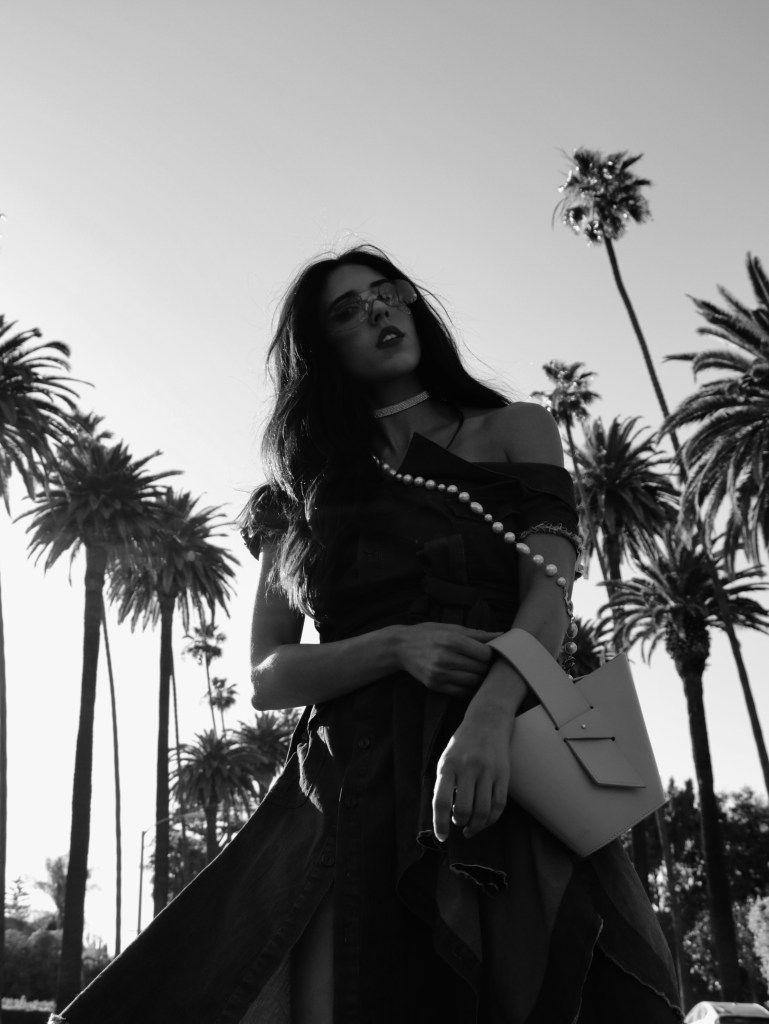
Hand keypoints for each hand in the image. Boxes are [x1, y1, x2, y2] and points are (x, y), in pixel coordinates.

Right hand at [396, 623, 501, 697]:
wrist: (401, 647)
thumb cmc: (430, 634)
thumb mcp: (452, 628)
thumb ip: (478, 634)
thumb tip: (502, 635)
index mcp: (451, 640)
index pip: (485, 654)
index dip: (491, 654)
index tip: (490, 653)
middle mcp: (445, 658)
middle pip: (481, 669)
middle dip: (488, 667)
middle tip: (490, 664)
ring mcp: (439, 674)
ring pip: (473, 682)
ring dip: (481, 679)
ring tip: (481, 672)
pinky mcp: (435, 686)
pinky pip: (462, 692)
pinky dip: (470, 688)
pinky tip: (470, 680)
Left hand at [432, 709, 511, 841]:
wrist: (487, 720)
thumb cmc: (463, 744)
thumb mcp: (446, 758)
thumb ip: (444, 784)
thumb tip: (443, 816)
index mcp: (448, 765)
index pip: (441, 801)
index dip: (439, 824)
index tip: (442, 837)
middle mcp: (468, 768)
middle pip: (464, 809)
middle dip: (459, 823)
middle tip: (458, 824)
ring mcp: (488, 771)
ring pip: (483, 811)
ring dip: (475, 826)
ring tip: (469, 828)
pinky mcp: (504, 774)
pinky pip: (499, 805)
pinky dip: (491, 819)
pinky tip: (484, 821)